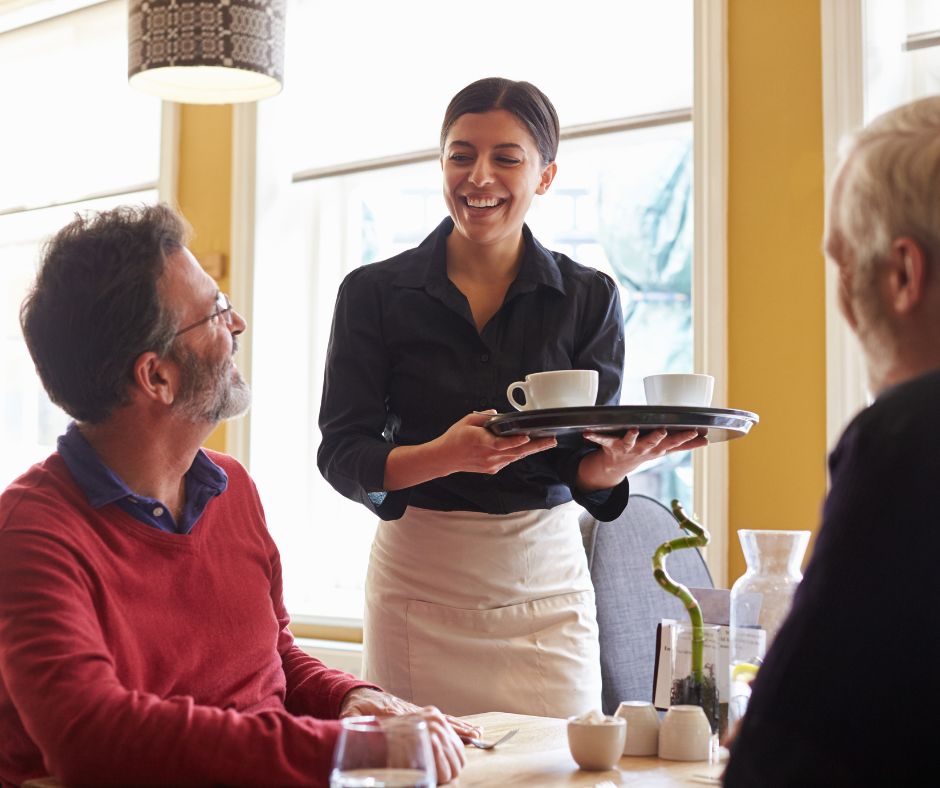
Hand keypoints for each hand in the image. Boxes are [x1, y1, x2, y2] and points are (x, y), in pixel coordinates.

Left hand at [340, 689, 478, 782]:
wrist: (359, 693)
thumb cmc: (356, 707)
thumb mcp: (351, 715)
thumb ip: (350, 721)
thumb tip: (343, 725)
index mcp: (396, 713)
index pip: (419, 720)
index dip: (434, 727)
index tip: (446, 731)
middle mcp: (411, 711)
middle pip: (438, 720)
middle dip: (456, 728)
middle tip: (475, 736)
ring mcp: (416, 711)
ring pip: (442, 719)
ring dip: (459, 726)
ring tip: (477, 734)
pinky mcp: (417, 713)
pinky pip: (438, 719)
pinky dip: (453, 724)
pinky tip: (465, 729)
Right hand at [433, 410, 556, 475]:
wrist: (445, 458)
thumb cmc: (455, 438)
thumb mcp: (467, 421)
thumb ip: (484, 416)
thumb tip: (498, 414)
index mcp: (482, 442)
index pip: (503, 443)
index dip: (516, 442)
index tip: (527, 438)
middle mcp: (489, 456)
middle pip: (516, 451)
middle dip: (536, 445)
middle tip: (552, 440)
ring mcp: (492, 464)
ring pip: (516, 457)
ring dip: (532, 450)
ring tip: (547, 443)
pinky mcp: (492, 469)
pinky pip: (509, 460)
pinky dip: (518, 453)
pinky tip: (527, 447)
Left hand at [577, 428, 707, 490]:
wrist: (615, 468)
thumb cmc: (642, 452)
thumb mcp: (663, 450)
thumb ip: (684, 445)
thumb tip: (707, 440)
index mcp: (656, 449)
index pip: (673, 444)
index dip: (684, 438)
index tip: (695, 431)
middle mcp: (642, 449)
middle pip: (652, 443)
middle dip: (658, 438)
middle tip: (664, 431)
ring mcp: (626, 448)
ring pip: (630, 441)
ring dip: (631, 437)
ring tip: (633, 430)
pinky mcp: (609, 445)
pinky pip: (601, 440)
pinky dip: (594, 436)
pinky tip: (587, 433)